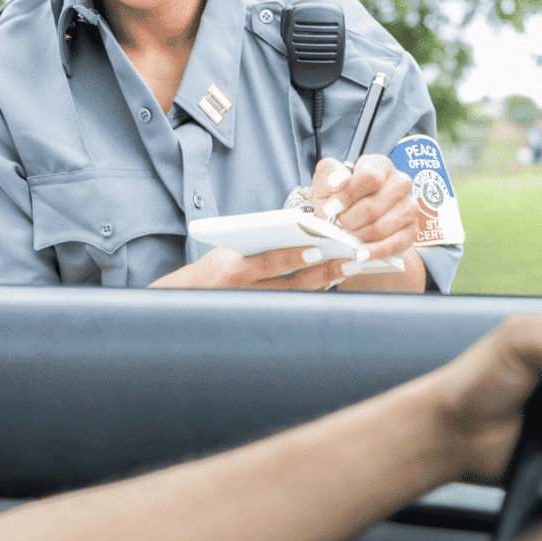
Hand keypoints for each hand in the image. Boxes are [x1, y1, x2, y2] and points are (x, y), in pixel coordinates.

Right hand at [148, 245, 347, 289]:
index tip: (316, 249)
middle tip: (348, 260)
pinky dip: (315, 289)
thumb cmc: (218, 266)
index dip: (292, 257)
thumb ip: (260, 242)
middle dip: (322, 271)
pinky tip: (332, 279)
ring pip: (298, 295)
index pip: (267, 262)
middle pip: (291, 283)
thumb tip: (300, 226)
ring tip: (347, 267)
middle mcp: (246, 291)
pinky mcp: (266, 314)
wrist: (193, 298)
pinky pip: (296, 302)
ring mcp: (257, 306)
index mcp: (234, 269)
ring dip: (325, 281)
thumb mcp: (231, 249)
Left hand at [311, 155, 417, 265]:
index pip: (369, 177)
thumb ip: (328, 173)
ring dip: (358, 236)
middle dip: (349, 220)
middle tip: (339, 225)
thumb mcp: (326, 183)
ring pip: (381, 227)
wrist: (353, 225)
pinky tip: (360, 254)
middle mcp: (400, 183)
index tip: (331, 208)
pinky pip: (394, 244)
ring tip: (347, 235)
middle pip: (373, 206)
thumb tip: (339, 179)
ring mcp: (409, 207)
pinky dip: (374, 252)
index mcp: (381, 165)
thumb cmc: (341, 201)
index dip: (348, 195)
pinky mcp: (412, 231)